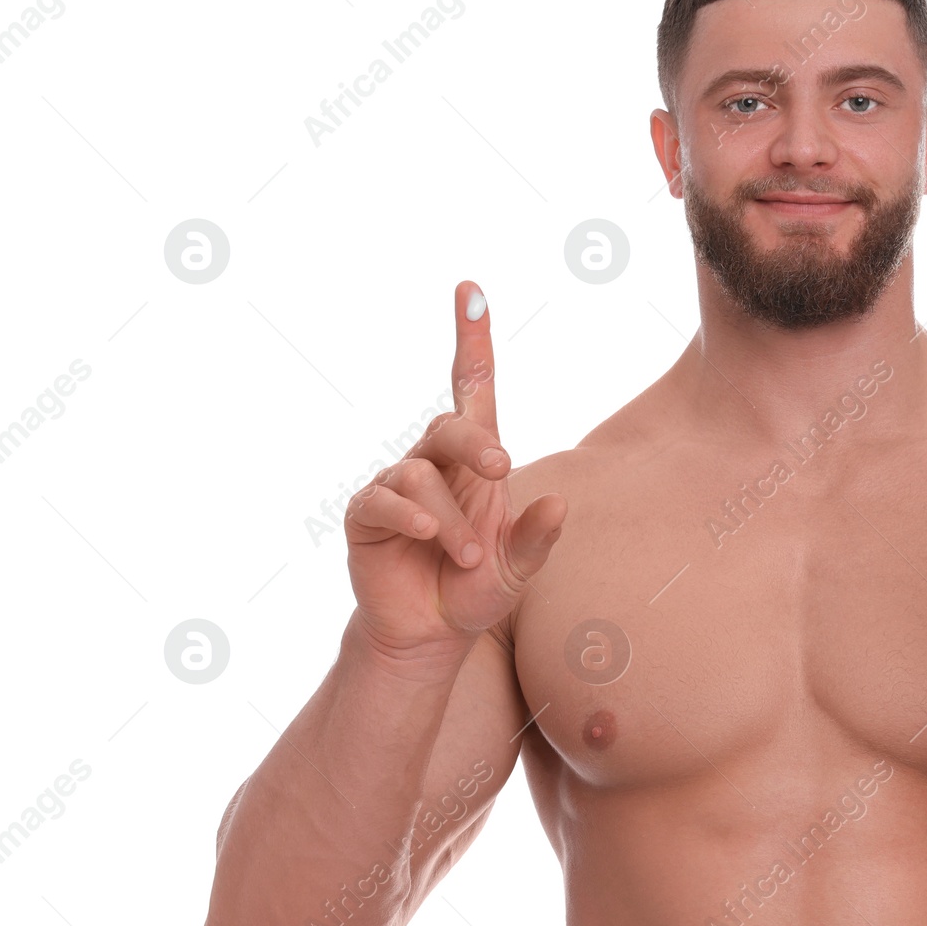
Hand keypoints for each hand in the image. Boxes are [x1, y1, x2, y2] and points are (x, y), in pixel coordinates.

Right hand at [345, 281, 565, 657]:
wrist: (430, 633)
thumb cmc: (475, 588)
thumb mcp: (518, 568)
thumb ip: (537, 540)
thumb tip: (560, 505)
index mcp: (476, 461)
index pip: (472, 388)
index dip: (470, 341)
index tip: (470, 292)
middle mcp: (434, 463)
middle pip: (450, 425)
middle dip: (476, 444)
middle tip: (502, 471)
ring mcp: (396, 485)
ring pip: (421, 474)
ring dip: (452, 520)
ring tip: (468, 558)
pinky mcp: (365, 514)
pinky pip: (386, 500)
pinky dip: (413, 517)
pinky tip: (429, 537)